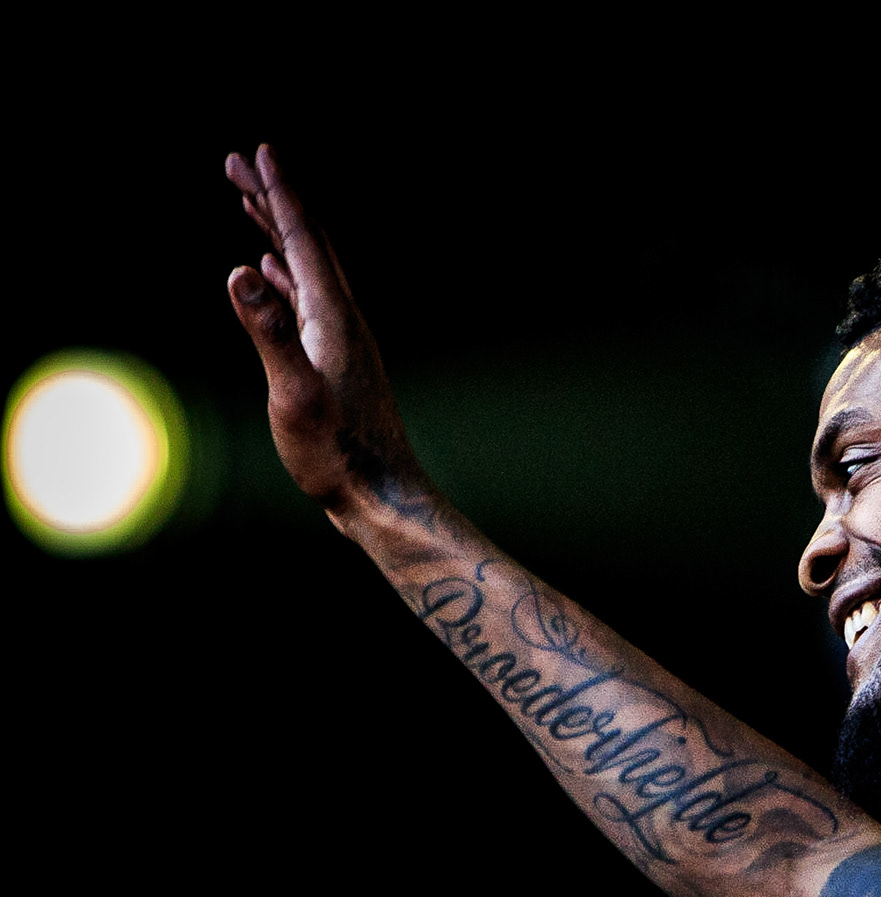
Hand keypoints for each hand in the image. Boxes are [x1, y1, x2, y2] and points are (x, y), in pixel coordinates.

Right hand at [225, 144, 432, 523]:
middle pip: (306, 243)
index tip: (260, 150)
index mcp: (333, 318)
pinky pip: (306, 298)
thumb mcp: (293, 393)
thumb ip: (267, 331)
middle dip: (273, 198)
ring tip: (249, 199)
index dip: (281, 193)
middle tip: (237, 159)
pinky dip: (284, 272)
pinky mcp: (335, 360)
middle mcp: (343, 320)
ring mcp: (340, 339)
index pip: (303, 240)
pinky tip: (271, 270)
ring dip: (277, 229)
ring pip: (305, 268)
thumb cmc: (337, 455)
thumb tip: (241, 269)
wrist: (379, 498)